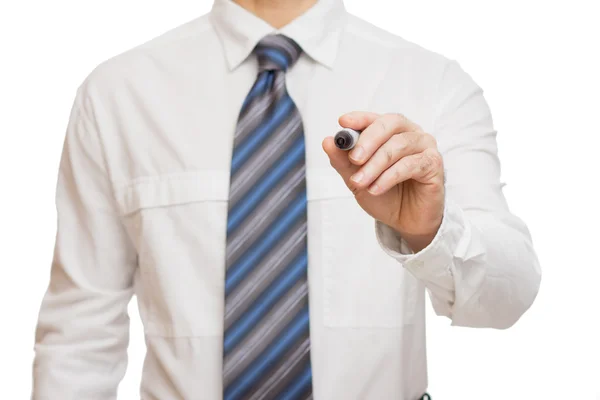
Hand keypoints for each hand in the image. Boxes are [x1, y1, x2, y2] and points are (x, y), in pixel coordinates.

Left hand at [322, 111, 444, 251]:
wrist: (405, 221)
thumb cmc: (384, 195)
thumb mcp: (357, 179)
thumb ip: (343, 161)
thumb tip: (327, 142)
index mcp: (391, 131)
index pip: (375, 118)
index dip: (360, 118)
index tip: (343, 123)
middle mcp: (410, 133)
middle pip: (390, 124)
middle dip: (368, 140)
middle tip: (354, 158)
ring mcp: (425, 147)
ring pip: (398, 146)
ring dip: (375, 165)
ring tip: (360, 182)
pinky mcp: (434, 164)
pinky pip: (411, 164)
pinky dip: (389, 177)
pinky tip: (375, 189)